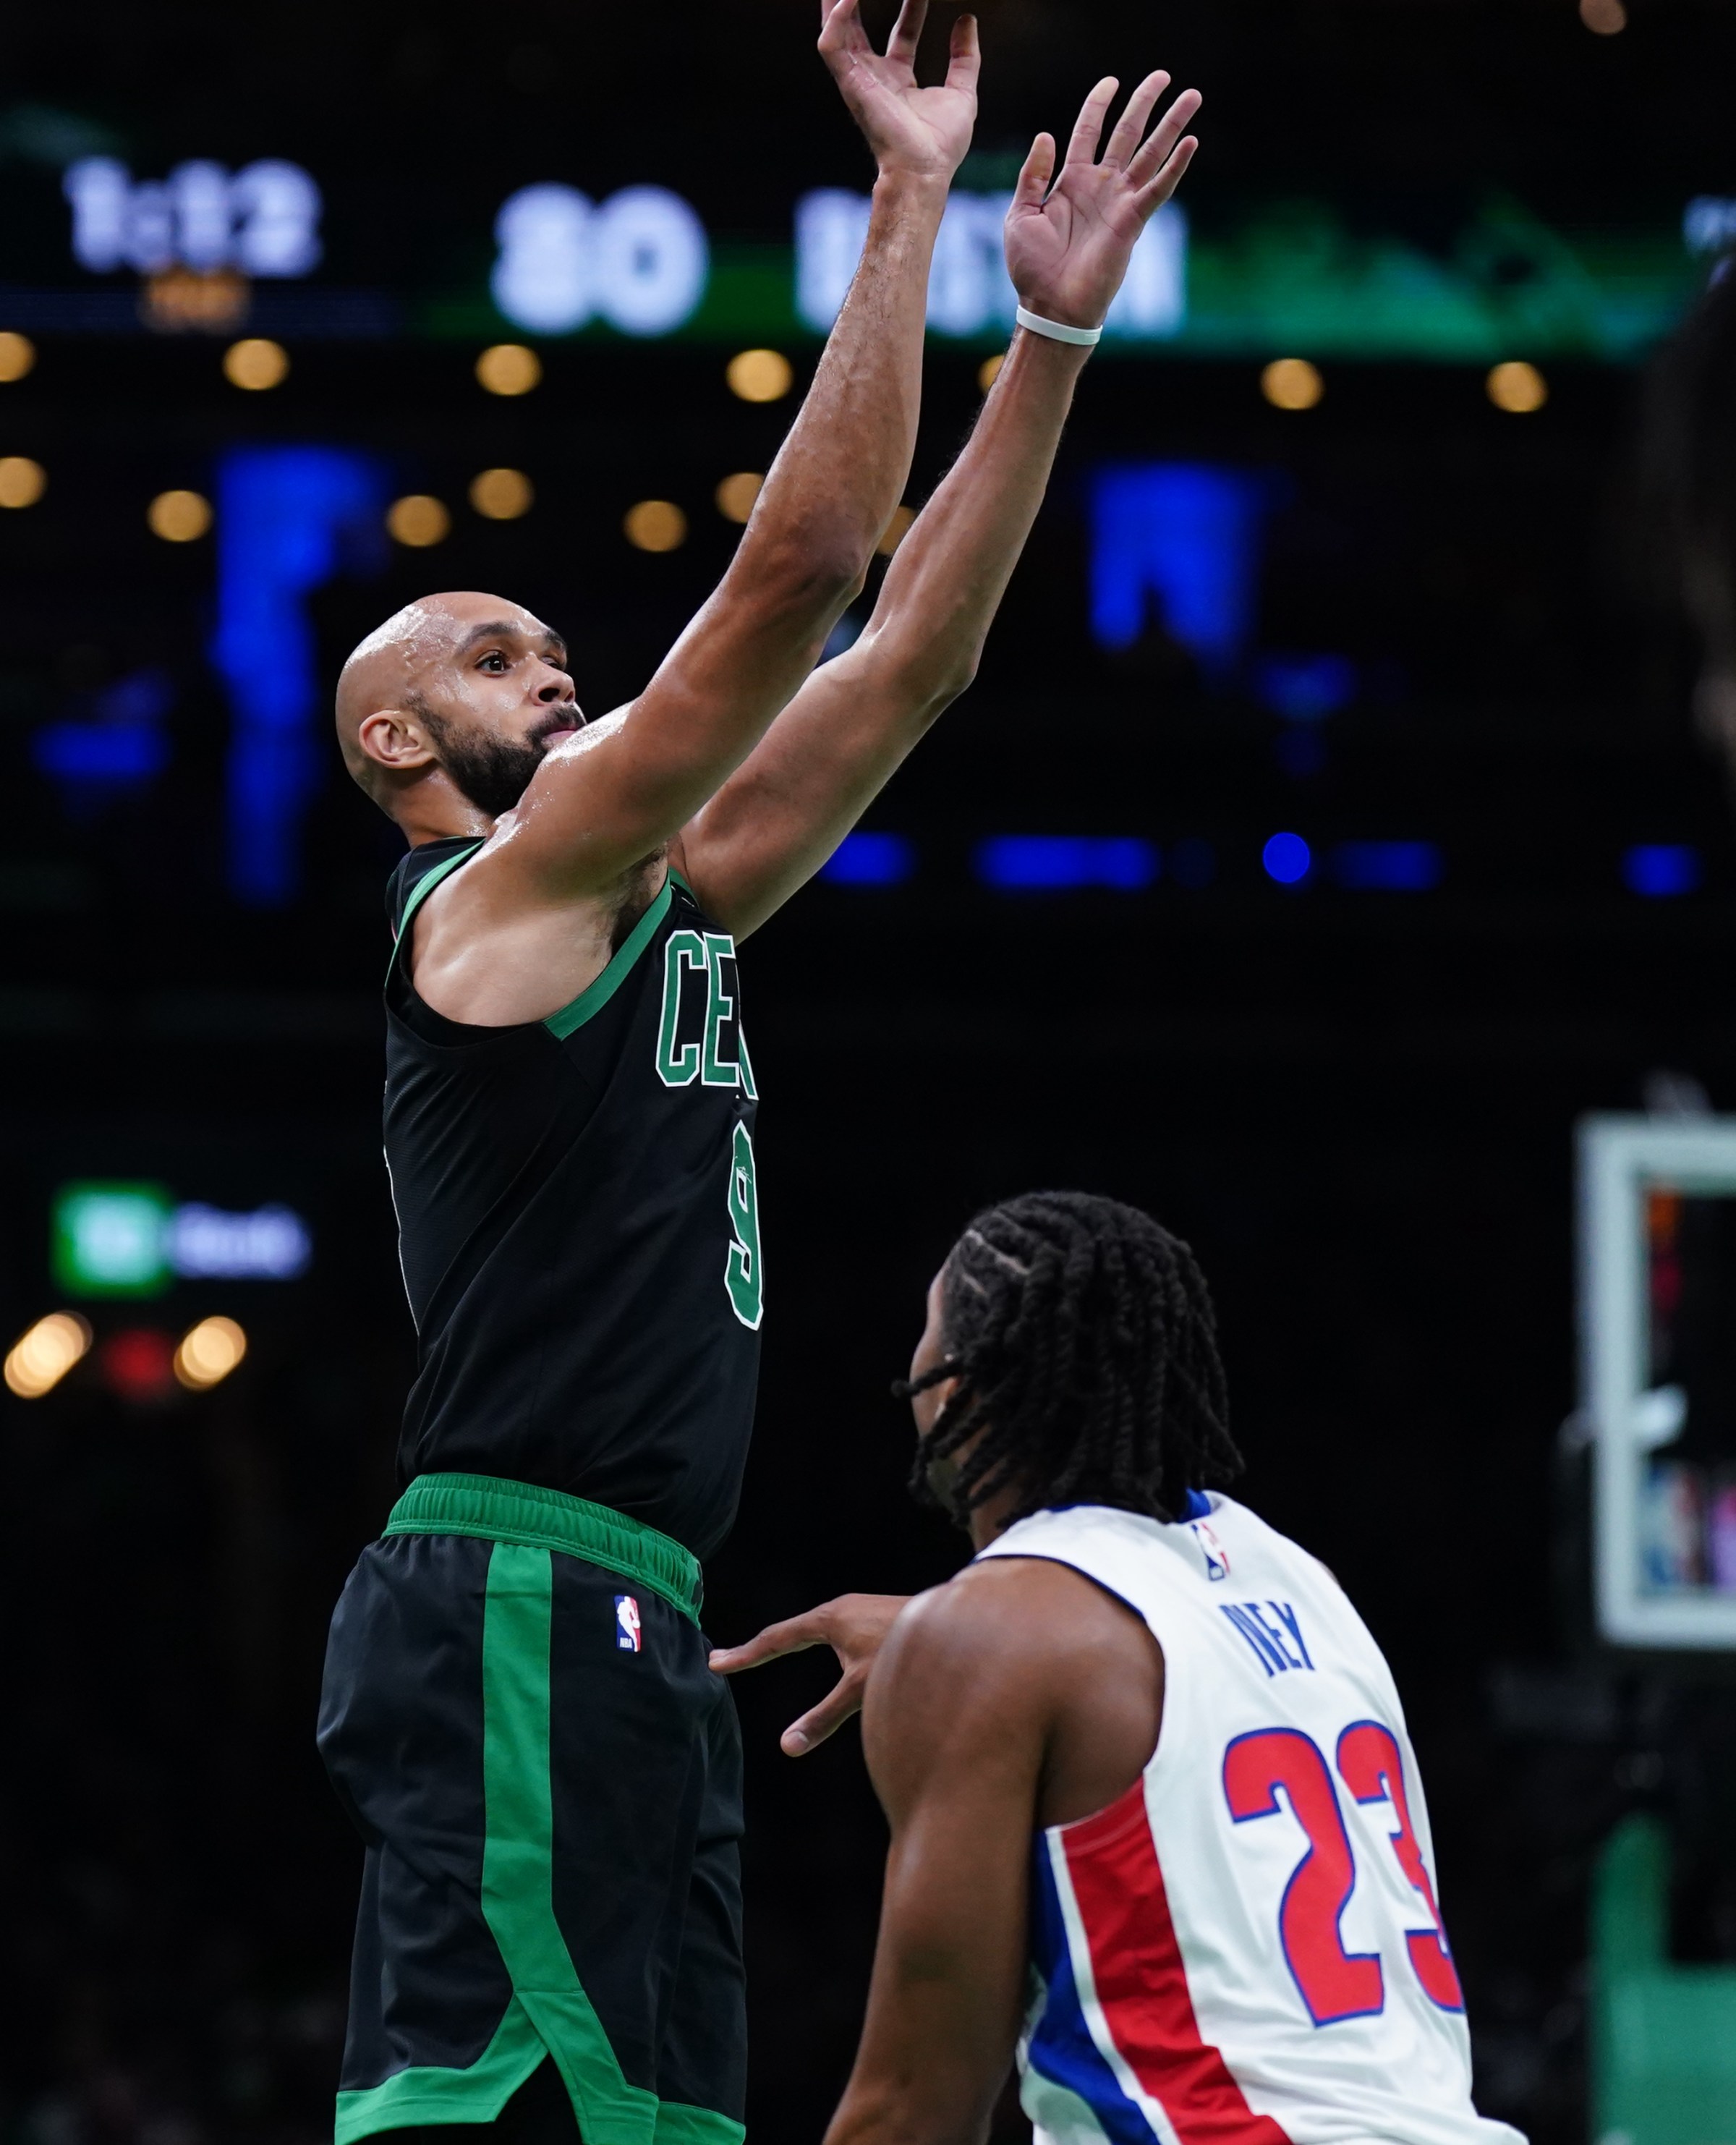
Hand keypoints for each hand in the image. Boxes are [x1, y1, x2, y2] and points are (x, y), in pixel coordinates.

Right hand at [710, 1593, 911, 1753]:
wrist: (955, 1624)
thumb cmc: (905, 1653)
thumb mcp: (860, 1689)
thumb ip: (824, 1718)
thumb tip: (787, 1746)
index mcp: (829, 1619)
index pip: (776, 1638)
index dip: (745, 1655)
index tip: (716, 1663)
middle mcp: (840, 1609)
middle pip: (789, 1630)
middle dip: (760, 1647)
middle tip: (730, 1660)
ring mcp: (859, 1610)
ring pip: (812, 1628)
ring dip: (786, 1640)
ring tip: (766, 1653)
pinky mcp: (875, 1618)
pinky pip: (831, 1629)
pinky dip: (811, 1640)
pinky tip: (825, 1650)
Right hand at [818, 0, 978, 183]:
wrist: (924, 170)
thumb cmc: (941, 145)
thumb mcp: (963, 91)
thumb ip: (965, 56)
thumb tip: (967, 20)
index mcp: (899, 81)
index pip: (902, 33)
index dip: (912, 8)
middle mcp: (875, 78)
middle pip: (862, 27)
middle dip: (860, 0)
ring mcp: (859, 80)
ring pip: (838, 29)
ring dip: (839, 2)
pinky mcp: (850, 84)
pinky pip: (831, 45)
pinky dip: (835, 18)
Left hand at [1005, 71, 1200, 331]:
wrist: (1051, 306)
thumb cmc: (1032, 268)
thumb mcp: (1020, 215)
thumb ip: (1033, 176)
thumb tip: (1046, 135)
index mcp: (1072, 181)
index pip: (1089, 131)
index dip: (1099, 104)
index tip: (1111, 82)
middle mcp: (1101, 186)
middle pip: (1127, 132)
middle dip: (1145, 103)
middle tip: (1163, 75)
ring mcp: (1119, 202)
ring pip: (1150, 152)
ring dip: (1171, 124)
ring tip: (1192, 96)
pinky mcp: (1133, 221)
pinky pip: (1158, 188)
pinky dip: (1175, 165)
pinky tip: (1191, 142)